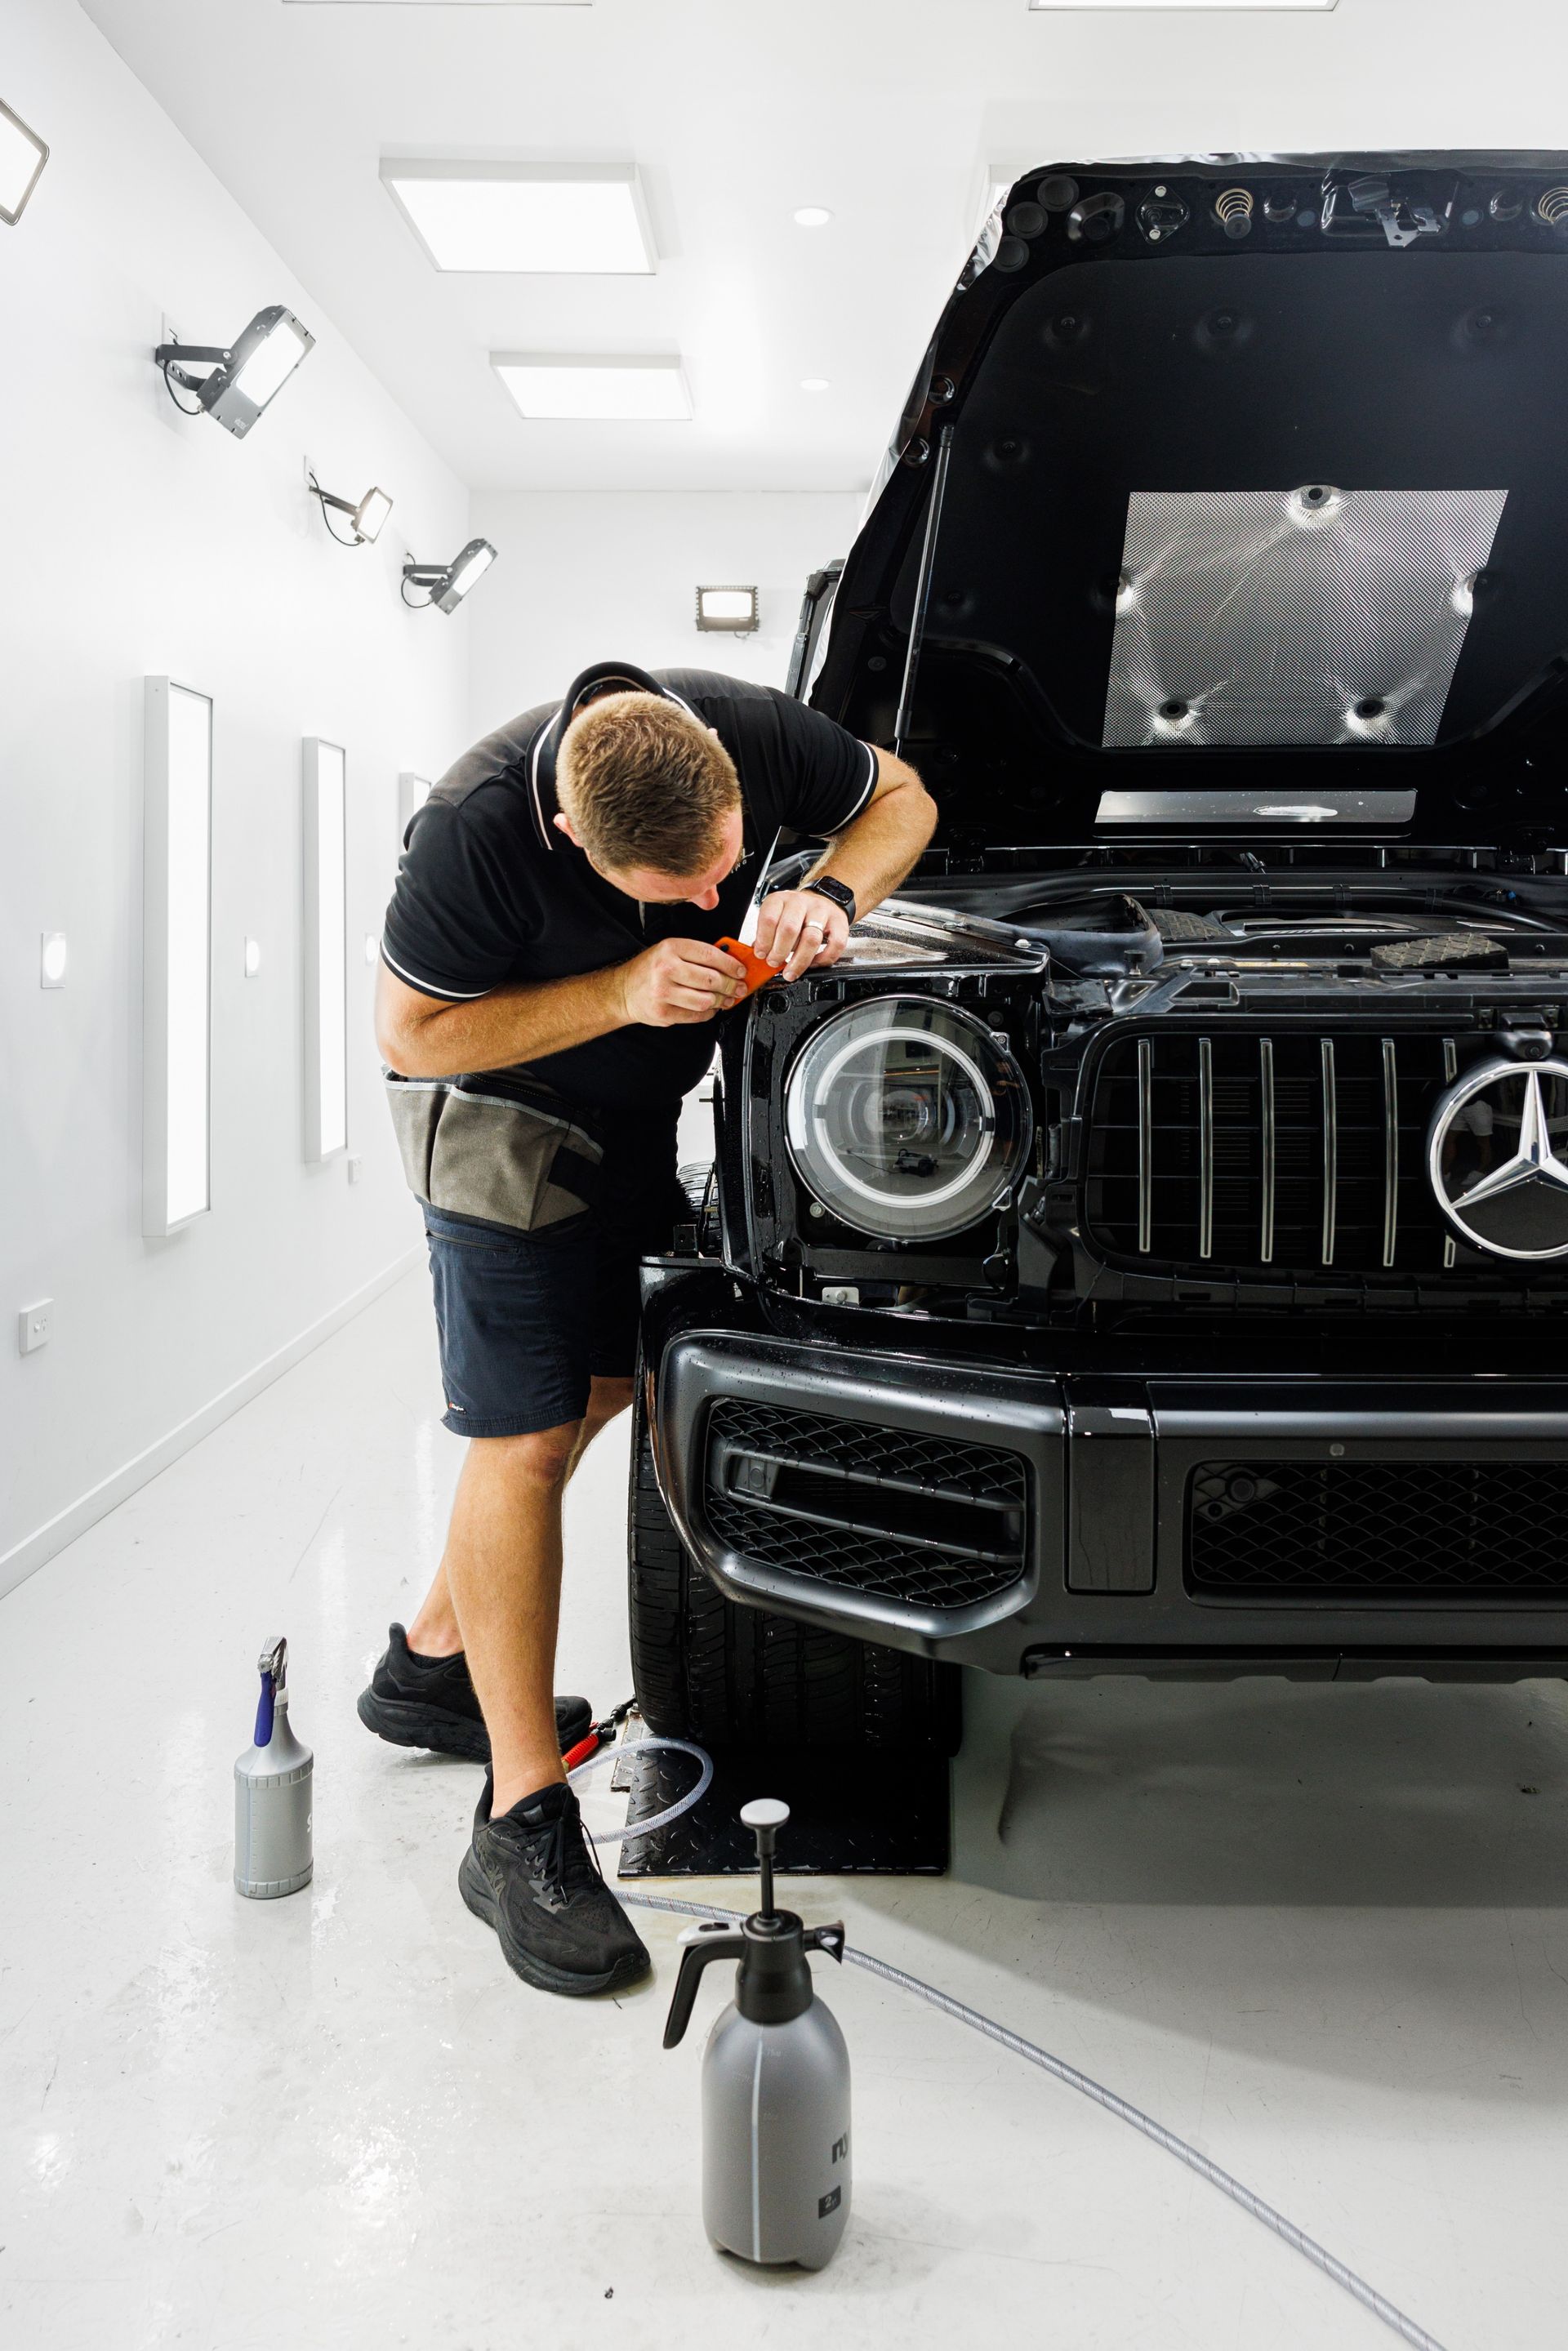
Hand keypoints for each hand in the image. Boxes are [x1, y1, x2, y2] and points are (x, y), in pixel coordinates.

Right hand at [619, 937, 746, 1027]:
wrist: (623, 991)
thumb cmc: (649, 970)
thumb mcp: (669, 951)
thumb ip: (697, 955)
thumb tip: (730, 963)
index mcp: (670, 948)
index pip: (710, 955)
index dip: (731, 964)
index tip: (741, 970)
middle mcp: (666, 969)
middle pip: (711, 979)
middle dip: (731, 985)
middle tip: (739, 987)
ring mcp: (664, 993)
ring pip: (706, 1000)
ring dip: (722, 1001)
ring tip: (726, 999)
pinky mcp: (664, 1013)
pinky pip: (697, 1015)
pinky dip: (709, 1013)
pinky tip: (710, 1007)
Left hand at [751, 890, 850, 982]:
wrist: (824, 898)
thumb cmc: (796, 913)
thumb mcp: (776, 916)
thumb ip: (767, 934)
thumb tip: (760, 954)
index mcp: (781, 900)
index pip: (769, 919)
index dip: (764, 940)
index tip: (762, 955)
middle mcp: (801, 903)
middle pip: (789, 929)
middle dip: (780, 952)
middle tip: (775, 963)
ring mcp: (822, 911)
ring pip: (811, 938)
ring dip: (799, 960)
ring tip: (791, 971)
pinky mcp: (839, 922)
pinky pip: (835, 944)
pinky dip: (823, 959)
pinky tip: (814, 964)